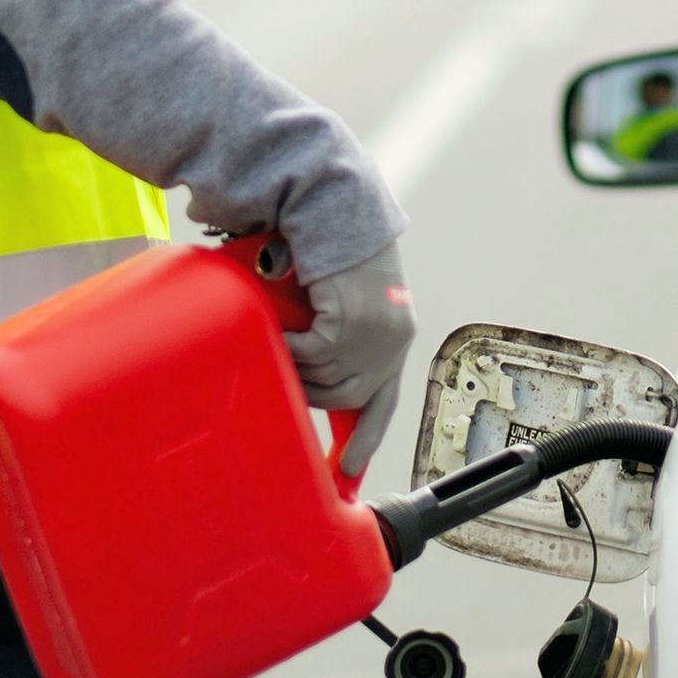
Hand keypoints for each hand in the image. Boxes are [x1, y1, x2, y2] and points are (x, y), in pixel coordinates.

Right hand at [283, 244, 416, 477]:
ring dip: (296, 364)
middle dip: (312, 393)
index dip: (366, 436)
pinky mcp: (349, 327)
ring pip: (323, 379)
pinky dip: (290, 346)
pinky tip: (281, 327)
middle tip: (285, 375)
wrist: (335, 208)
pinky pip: (309, 357)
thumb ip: (337, 334)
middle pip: (346, 398)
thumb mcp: (344, 300)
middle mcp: (392, 342)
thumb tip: (306, 373)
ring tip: (281, 339)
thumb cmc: (332, 250)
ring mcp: (373, 337)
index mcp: (395, 338)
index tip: (346, 468)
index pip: (384, 400)